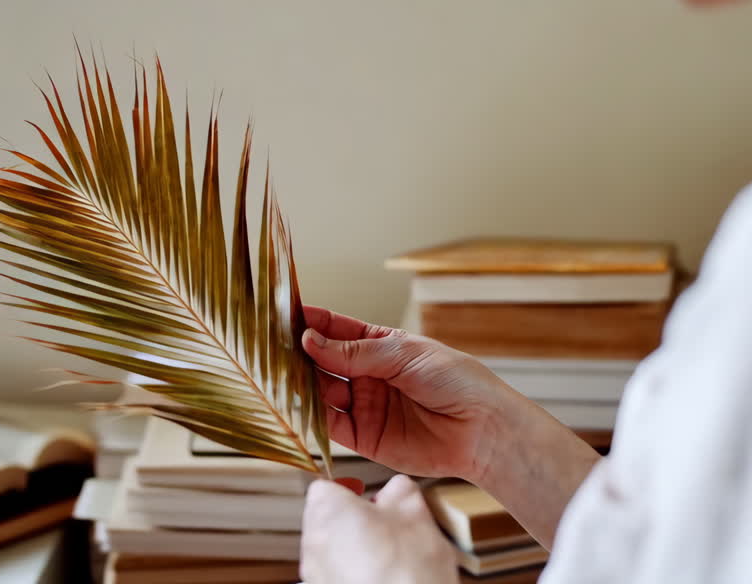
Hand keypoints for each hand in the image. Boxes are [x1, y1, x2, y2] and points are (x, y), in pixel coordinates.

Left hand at [300, 475, 457, 583]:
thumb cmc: (405, 567)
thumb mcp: (414, 512)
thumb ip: (399, 491)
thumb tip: (396, 489)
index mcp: (328, 511)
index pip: (324, 487)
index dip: (347, 489)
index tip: (367, 495)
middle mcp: (312, 544)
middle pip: (324, 520)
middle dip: (351, 520)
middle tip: (384, 526)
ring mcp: (315, 576)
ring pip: (330, 551)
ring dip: (352, 549)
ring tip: (387, 558)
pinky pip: (335, 576)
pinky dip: (352, 574)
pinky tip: (380, 579)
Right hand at [303, 306, 603, 548]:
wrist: (483, 430)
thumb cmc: (457, 381)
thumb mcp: (405, 355)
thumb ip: (356, 351)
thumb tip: (310, 339)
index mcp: (381, 345)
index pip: (337, 328)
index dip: (310, 322)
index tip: (281, 315)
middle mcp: (367, 374)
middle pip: (322, 361)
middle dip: (297, 355)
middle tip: (269, 349)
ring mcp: (364, 405)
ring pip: (320, 392)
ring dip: (299, 385)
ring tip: (277, 377)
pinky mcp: (364, 437)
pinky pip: (330, 425)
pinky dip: (310, 417)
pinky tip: (296, 406)